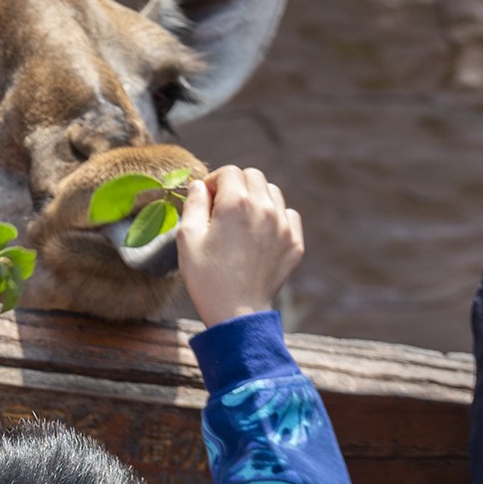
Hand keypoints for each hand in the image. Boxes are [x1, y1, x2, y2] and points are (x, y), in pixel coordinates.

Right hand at [176, 165, 303, 327]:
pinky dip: (274, 216)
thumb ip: (194, 204)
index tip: (205, 198)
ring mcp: (283, 226)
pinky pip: (288, 214)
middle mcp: (265, 209)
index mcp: (236, 204)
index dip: (213, 181)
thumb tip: (199, 185)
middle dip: (235, 184)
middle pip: (253, 176)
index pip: (229, 172)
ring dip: (256, 197)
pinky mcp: (294, 242)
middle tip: (221, 207)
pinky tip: (259, 233)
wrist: (237, 311)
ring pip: (273, 192)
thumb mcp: (187, 238)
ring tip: (241, 219)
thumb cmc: (206, 276)